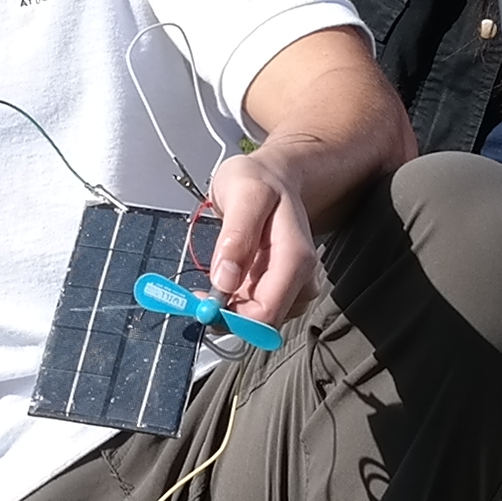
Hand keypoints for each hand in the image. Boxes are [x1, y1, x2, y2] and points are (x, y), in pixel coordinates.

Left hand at [192, 150, 324, 332]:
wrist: (276, 177)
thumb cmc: (260, 182)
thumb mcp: (244, 194)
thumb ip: (236, 237)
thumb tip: (225, 281)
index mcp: (296, 259)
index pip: (267, 313)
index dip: (231, 316)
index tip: (203, 301)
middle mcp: (301, 278)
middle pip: (263, 323)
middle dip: (227, 314)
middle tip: (200, 292)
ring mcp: (292, 286)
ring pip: (257, 321)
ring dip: (229, 308)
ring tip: (216, 275)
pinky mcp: (281, 289)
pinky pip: (255, 310)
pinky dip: (234, 302)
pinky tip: (227, 278)